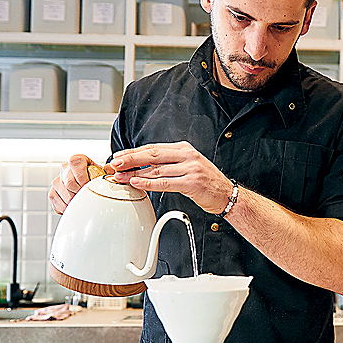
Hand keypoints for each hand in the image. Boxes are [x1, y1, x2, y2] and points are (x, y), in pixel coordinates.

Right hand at [48, 154, 112, 213]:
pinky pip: (58, 204)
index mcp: (77, 160)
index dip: (82, 176)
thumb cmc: (97, 177)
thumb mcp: (105, 172)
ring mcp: (57, 182)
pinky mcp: (53, 194)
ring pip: (64, 195)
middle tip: (90, 198)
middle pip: (69, 183)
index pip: (75, 163)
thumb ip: (110, 172)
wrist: (89, 183)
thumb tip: (117, 176)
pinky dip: (68, 208)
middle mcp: (64, 169)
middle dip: (81, 193)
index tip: (89, 185)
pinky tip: (76, 207)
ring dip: (76, 202)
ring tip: (85, 204)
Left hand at [110, 142, 232, 214]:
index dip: (134, 152)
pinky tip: (137, 183)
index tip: (119, 156)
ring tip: (121, 177)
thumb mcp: (188, 166)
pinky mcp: (192, 183)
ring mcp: (190, 169)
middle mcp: (187, 156)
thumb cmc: (206, 183)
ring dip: (135, 174)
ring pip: (156, 170)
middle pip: (152, 155)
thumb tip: (141, 167)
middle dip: (130, 159)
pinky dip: (149, 184)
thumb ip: (168, 164)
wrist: (227, 194)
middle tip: (115, 163)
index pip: (153, 148)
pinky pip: (166, 183)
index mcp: (184, 149)